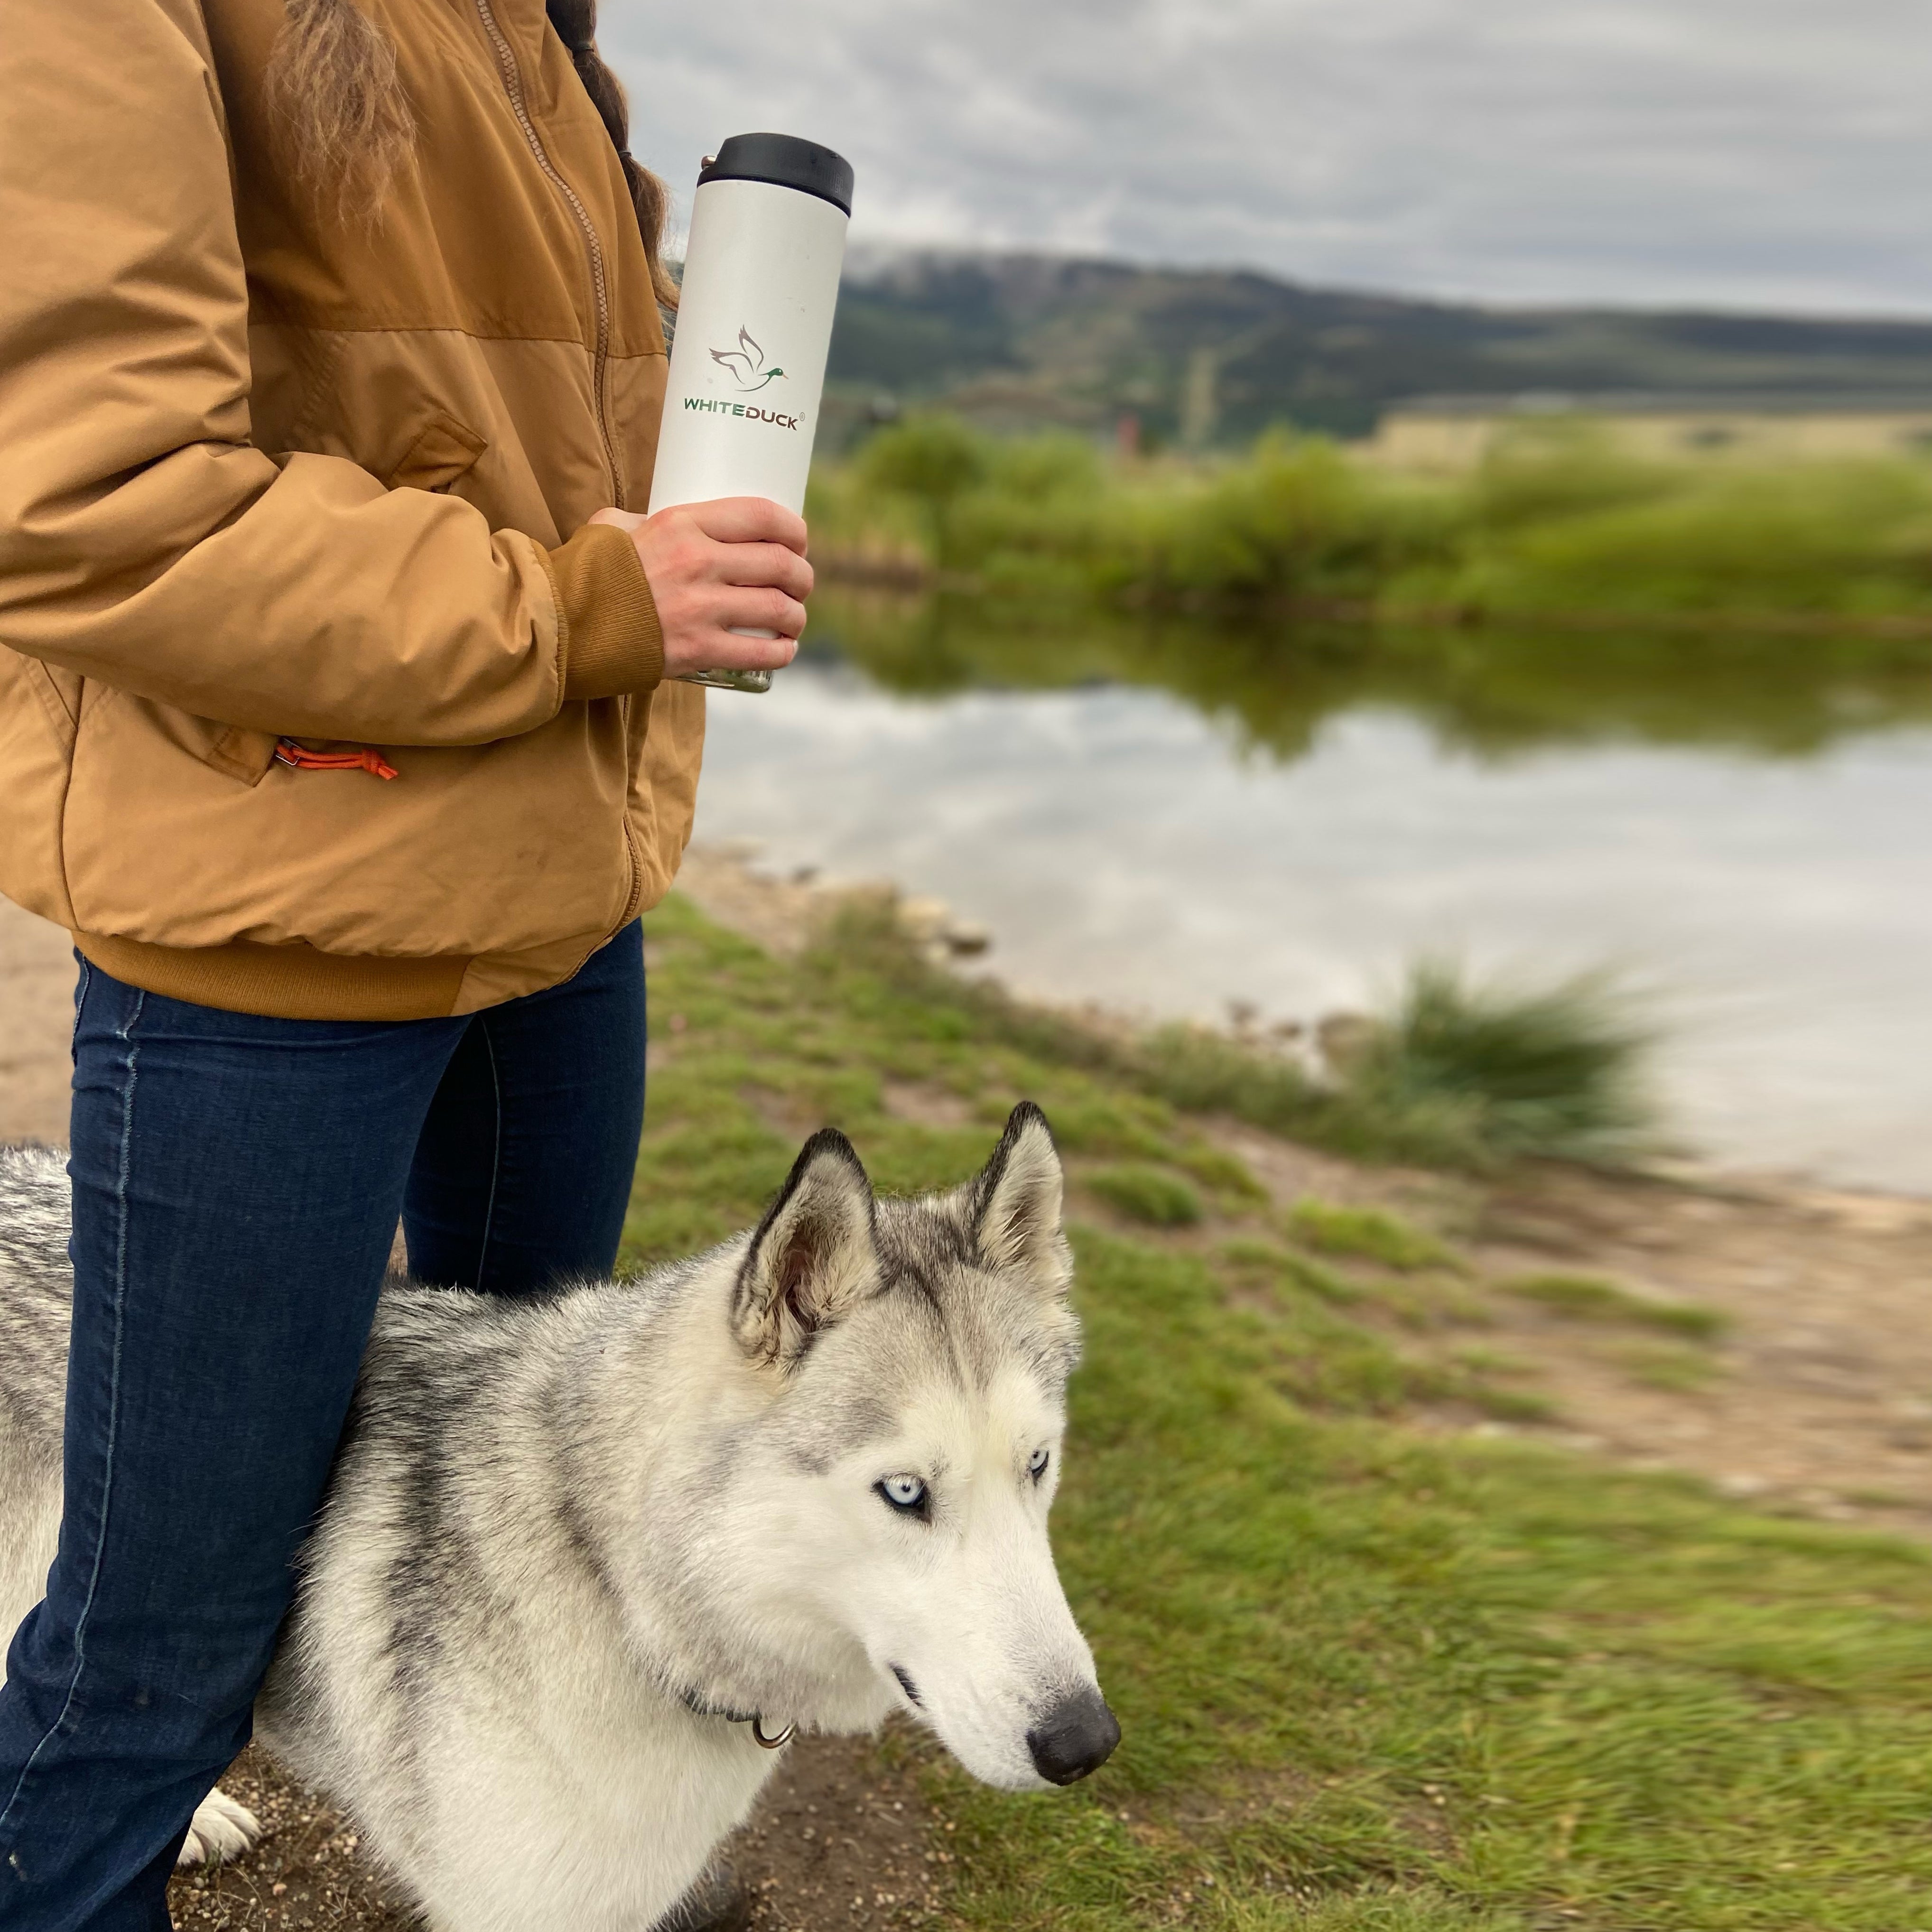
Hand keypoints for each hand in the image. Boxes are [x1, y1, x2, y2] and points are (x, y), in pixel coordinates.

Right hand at [589, 499, 811, 679]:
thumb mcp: (613, 527)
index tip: (798, 541)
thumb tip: (663, 523)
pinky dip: (782, 653)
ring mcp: (702, 609)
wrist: (560, 625)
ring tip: (794, 619)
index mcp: (682, 524)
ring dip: (797, 616)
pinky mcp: (699, 650)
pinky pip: (761, 653)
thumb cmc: (585, 573)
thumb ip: (645, 520)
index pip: (761, 516)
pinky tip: (784, 650)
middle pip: (780, 564)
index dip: (793, 529)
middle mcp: (698, 562)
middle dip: (802, 576)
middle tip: (800, 584)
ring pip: (779, 609)